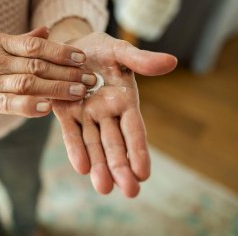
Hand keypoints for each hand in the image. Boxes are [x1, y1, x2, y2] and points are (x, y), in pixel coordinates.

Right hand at [0, 27, 96, 117]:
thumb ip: (20, 41)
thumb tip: (46, 30)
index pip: (36, 45)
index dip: (61, 51)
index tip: (82, 58)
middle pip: (37, 64)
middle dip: (67, 71)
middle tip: (89, 78)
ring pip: (28, 82)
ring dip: (56, 88)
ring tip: (79, 92)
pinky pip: (8, 103)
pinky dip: (28, 106)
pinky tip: (47, 108)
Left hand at [53, 32, 176, 196]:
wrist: (69, 46)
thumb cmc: (99, 48)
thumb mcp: (119, 50)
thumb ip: (140, 60)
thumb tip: (171, 62)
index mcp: (124, 101)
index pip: (134, 130)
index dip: (139, 150)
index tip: (144, 173)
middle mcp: (106, 113)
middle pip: (115, 144)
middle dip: (121, 167)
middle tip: (130, 191)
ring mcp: (85, 115)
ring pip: (94, 145)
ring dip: (99, 166)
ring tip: (104, 188)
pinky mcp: (65, 113)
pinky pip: (71, 134)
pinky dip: (75, 149)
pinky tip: (81, 167)